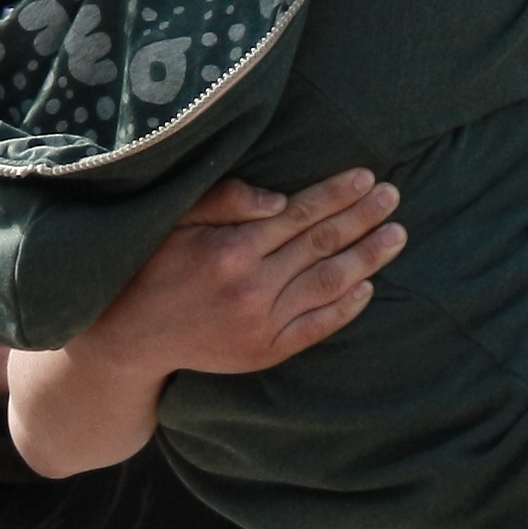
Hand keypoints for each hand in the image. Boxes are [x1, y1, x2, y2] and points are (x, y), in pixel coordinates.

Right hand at [130, 168, 406, 371]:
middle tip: (394, 197)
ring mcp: (262, 323)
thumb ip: (224, 201)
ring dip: (368, 258)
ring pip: (328, 284)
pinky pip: (317, 327)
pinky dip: (346, 308)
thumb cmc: (151, 267)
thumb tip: (278, 198)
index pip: (300, 214)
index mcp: (231, 248)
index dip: (337, 194)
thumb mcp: (175, 221)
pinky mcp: (265, 351)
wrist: (129, 339)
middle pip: (322, 244)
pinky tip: (369, 288)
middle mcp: (252, 286)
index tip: (367, 177)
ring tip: (397, 235)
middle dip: (363, 218)